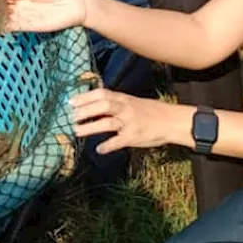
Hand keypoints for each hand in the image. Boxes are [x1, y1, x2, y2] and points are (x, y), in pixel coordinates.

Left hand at [69, 89, 183, 154]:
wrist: (172, 121)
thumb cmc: (150, 111)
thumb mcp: (132, 102)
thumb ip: (115, 103)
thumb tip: (93, 106)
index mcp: (123, 99)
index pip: (101, 93)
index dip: (85, 97)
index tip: (70, 101)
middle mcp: (125, 108)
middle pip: (103, 105)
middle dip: (85, 110)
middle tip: (70, 116)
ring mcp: (130, 123)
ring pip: (108, 123)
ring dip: (91, 127)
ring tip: (76, 131)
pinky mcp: (134, 137)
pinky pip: (119, 141)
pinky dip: (108, 145)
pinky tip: (99, 149)